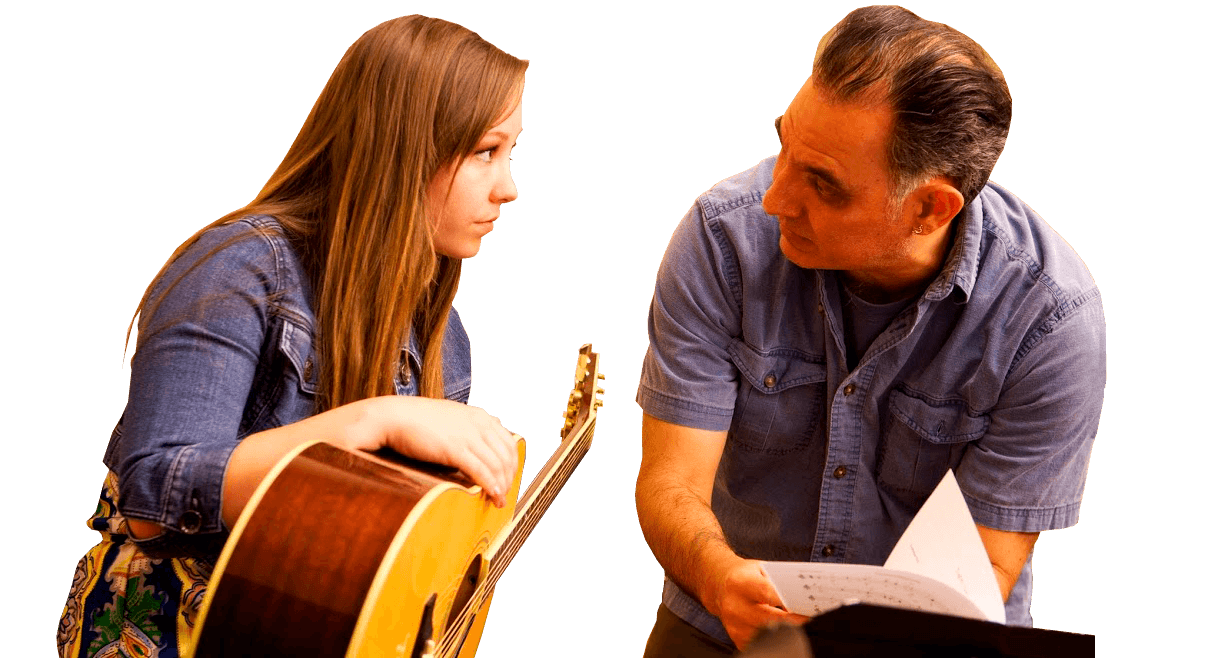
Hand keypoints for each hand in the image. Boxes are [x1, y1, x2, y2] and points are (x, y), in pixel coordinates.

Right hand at [346, 396, 519, 507]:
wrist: (392, 417)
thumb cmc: (416, 421)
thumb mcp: (450, 419)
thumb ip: (466, 430)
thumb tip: (475, 451)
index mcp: (478, 415)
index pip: (508, 440)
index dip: (512, 462)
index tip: (508, 477)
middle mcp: (477, 423)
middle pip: (506, 454)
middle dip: (509, 477)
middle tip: (505, 493)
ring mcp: (467, 435)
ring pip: (497, 464)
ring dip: (502, 485)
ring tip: (499, 501)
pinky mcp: (455, 449)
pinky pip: (481, 471)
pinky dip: (491, 486)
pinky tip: (493, 496)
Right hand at [709, 559, 810, 650]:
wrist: (719, 585)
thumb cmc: (744, 575)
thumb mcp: (760, 568)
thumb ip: (778, 579)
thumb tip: (802, 594)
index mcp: (740, 582)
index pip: (768, 594)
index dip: (789, 601)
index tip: (808, 606)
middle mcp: (734, 605)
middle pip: (771, 619)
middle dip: (794, 620)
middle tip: (810, 618)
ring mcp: (734, 624)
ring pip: (768, 634)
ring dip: (785, 630)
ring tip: (798, 623)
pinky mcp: (736, 638)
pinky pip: (761, 642)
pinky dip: (774, 637)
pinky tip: (782, 630)